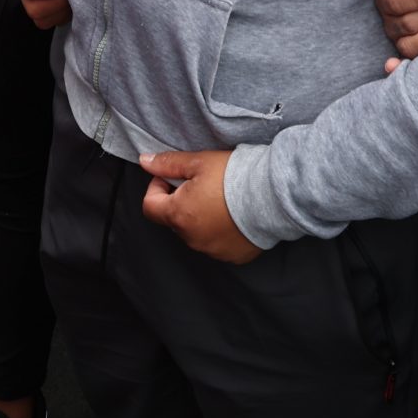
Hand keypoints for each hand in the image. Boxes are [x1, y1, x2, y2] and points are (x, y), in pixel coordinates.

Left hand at [138, 149, 260, 262]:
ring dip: (200, 217)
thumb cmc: (234, 177)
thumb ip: (168, 163)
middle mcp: (191, 238)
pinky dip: (219, 231)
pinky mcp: (231, 256)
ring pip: (195, 232)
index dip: (157, 188)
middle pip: (173, 219)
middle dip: (180, 201)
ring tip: (221, 199)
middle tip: (201, 184)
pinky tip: (234, 215)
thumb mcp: (198, 162)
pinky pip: (217, 243)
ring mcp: (212, 250)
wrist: (273, 196)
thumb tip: (144, 161)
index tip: (173, 177)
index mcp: (178, 215)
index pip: (149, 206)